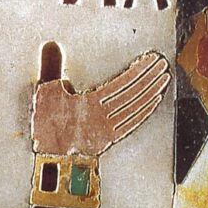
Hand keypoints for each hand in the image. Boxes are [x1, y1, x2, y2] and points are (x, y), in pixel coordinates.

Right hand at [32, 43, 169, 156]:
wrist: (50, 162)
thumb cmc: (45, 129)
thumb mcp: (44, 95)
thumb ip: (50, 69)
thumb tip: (51, 45)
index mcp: (90, 103)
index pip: (122, 83)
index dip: (138, 70)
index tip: (151, 59)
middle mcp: (104, 116)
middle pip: (133, 94)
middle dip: (150, 77)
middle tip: (163, 64)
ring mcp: (109, 129)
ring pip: (136, 107)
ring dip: (152, 92)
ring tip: (164, 78)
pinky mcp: (110, 139)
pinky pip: (133, 122)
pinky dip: (145, 111)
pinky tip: (153, 102)